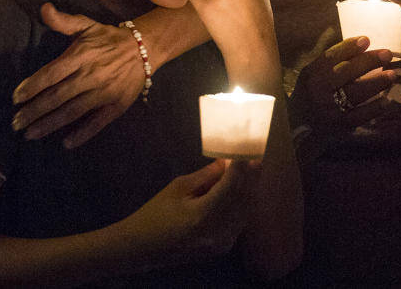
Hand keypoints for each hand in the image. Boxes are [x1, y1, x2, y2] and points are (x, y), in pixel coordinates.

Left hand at [10, 3, 143, 147]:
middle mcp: (90, 76)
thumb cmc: (109, 38)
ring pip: (72, 112)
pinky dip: (83, 134)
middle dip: (34, 111)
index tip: (15, 98)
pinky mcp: (116, 106)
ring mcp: (104, 93)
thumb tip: (43, 8)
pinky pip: (97, 123)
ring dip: (50, 124)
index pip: (50, 74)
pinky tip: (67, 144)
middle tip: (15, 123)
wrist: (145, 48)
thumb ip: (63, 21)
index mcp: (80, 56)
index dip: (31, 86)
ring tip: (30, 134)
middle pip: (57, 96)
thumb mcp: (86, 25)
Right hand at [123, 159, 257, 266]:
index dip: (242, 167)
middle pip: (243, 199)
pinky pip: (239, 222)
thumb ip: (205, 175)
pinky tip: (242, 191)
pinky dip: (243, 205)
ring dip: (249, 191)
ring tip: (252, 171)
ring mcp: (222, 243)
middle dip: (251, 177)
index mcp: (203, 214)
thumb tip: (226, 162)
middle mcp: (218, 231)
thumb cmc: (155, 214)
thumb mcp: (178, 188)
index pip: (232, 185)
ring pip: (245, 211)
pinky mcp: (222, 248)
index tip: (248, 151)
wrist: (143, 247)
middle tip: (256, 158)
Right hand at [290, 29, 394, 136]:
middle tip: (387, 54)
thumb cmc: (308, 96)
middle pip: (346, 71)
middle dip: (368, 61)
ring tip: (392, 75)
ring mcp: (330, 108)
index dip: (349, 47)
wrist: (297, 127)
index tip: (366, 39)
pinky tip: (387, 101)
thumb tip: (357, 47)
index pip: (330, 57)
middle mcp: (319, 90)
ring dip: (377, 83)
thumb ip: (328, 63)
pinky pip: (361, 115)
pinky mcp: (340, 125)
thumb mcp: (310, 76)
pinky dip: (375, 108)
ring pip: (356, 92)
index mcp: (312, 75)